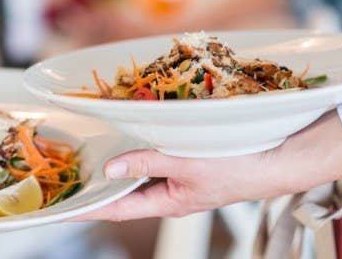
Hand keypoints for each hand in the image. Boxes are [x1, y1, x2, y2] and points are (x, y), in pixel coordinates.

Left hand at [72, 110, 341, 220]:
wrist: (279, 160)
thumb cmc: (238, 168)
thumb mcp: (186, 165)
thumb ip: (146, 162)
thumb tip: (111, 167)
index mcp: (167, 202)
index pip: (117, 209)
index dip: (88, 209)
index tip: (62, 209)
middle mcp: (170, 193)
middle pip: (126, 189)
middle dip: (100, 181)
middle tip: (73, 170)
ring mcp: (181, 178)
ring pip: (142, 170)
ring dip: (121, 159)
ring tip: (95, 148)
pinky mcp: (191, 162)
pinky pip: (159, 155)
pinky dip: (143, 146)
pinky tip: (133, 131)